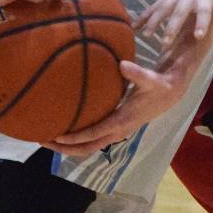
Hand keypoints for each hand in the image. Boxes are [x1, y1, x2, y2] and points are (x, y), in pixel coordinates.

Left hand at [50, 51, 194, 156]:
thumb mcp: (151, 79)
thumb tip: (122, 64)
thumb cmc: (159, 85)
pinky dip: (77, 138)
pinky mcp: (114, 127)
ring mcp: (115, 131)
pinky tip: (65, 127)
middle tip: (41, 140)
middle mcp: (116, 131)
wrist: (170, 93)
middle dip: (64, 148)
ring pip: (88, 146)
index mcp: (121, 122)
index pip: (94, 134)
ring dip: (67, 146)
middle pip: (86, 148)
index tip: (56, 136)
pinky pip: (92, 138)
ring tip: (46, 137)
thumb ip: (137, 73)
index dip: (75, 137)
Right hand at [135, 0, 212, 45]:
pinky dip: (144, 15)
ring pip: (162, 9)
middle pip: (179, 13)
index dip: (202, 23)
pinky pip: (154, 6)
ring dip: (154, 22)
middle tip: (165, 43)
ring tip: (146, 36)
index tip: (199, 36)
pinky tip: (133, 26)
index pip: (204, 13)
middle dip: (172, 27)